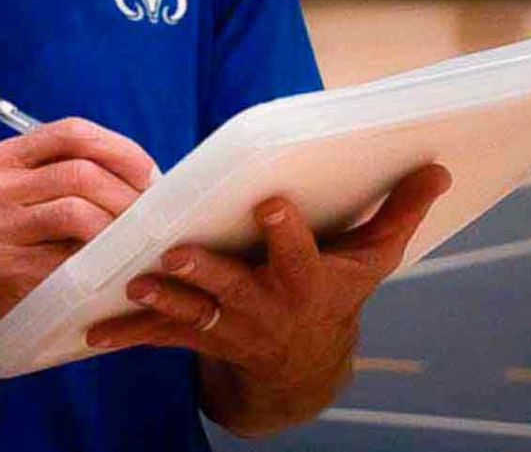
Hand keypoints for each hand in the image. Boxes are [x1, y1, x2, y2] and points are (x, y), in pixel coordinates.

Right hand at [0, 118, 158, 350]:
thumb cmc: (17, 248)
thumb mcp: (26, 200)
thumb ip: (70, 177)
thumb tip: (150, 178)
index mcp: (0, 159)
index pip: (71, 133)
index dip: (120, 149)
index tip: (149, 176)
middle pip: (80, 172)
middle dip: (128, 194)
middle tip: (153, 218)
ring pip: (78, 212)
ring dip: (121, 228)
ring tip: (140, 242)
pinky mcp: (9, 271)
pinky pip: (72, 258)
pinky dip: (105, 261)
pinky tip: (119, 268)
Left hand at [85, 163, 451, 431]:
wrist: (304, 365)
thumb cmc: (334, 291)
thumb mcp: (371, 258)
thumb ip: (399, 211)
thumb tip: (437, 165)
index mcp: (306, 281)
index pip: (300, 254)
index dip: (286, 232)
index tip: (271, 204)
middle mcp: (266, 306)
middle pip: (235, 287)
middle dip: (207, 273)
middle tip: (178, 253)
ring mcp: (229, 325)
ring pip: (192, 313)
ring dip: (163, 301)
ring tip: (136, 285)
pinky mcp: (197, 337)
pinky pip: (158, 337)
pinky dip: (125, 331)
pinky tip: (93, 327)